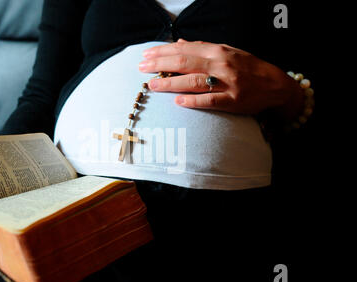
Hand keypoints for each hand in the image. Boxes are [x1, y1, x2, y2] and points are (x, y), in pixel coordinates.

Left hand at [139, 39, 303, 118]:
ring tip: (152, 85)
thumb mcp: (227, 52)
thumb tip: (180, 44)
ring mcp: (227, 83)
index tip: (146, 56)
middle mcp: (221, 64)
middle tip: (141, 69)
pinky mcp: (232, 101)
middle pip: (184, 62)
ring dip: (170, 83)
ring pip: (193, 81)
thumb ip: (203, 49)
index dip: (163, 52)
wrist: (275, 85)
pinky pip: (209, 101)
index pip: (185, 49)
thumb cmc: (248, 68)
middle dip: (160, 65)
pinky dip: (193, 101)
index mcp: (218, 51)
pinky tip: (177, 102)